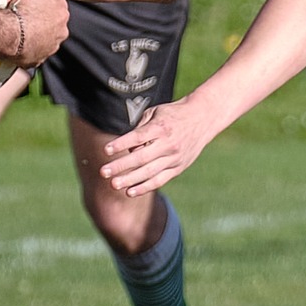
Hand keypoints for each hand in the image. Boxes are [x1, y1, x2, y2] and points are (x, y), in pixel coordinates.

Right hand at [8, 0, 69, 64]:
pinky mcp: (37, 59)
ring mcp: (49, 48)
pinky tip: (18, 42)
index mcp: (62, 14)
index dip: (43, 2)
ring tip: (20, 29)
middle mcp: (60, 33)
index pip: (55, 5)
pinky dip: (27, 48)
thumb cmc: (24, 9)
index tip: (32, 2)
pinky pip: (33, 52)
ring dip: (34, 35)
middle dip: (40, 20)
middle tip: (25, 15)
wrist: (10, 33)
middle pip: (50, 23)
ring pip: (43, 39)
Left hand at [100, 94, 217, 196]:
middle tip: (103, 172)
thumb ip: (140, 128)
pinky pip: (159, 180)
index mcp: (161, 127)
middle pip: (141, 157)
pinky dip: (144, 187)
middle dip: (121, 166)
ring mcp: (174, 158)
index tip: (106, 150)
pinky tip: (130, 192)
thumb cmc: (173, 114)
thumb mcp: (155, 113)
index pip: (138, 137)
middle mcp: (168, 144)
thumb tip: (125, 148)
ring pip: (149, 172)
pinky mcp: (178, 167)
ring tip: (113, 185)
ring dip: (130, 180)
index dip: (121, 144)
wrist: (202, 119)